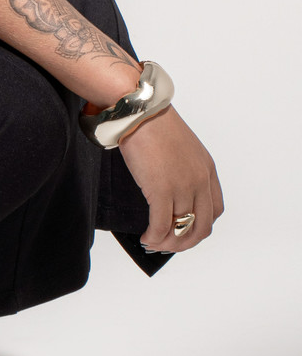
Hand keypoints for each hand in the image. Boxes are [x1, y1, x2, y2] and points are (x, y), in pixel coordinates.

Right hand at [117, 107, 223, 252]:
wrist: (140, 111)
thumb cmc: (153, 123)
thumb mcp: (181, 147)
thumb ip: (183, 169)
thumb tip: (169, 190)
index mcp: (207, 170)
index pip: (215, 210)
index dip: (200, 225)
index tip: (185, 229)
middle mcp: (200, 181)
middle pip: (201, 225)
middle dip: (186, 241)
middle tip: (169, 244)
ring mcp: (182, 186)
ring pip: (181, 228)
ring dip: (168, 242)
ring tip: (154, 243)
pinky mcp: (161, 190)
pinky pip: (161, 224)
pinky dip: (155, 236)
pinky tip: (146, 237)